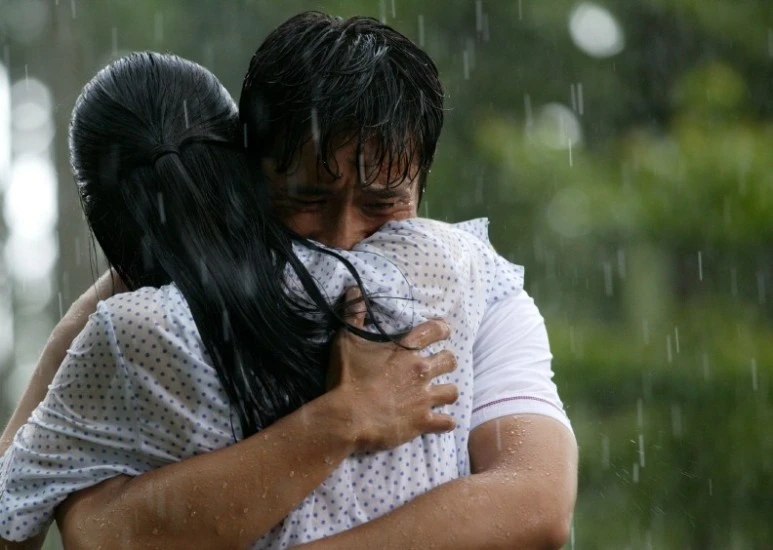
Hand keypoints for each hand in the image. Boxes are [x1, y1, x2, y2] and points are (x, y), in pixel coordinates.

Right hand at [328, 287, 458, 452]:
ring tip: (439, 394)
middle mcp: (421, 371)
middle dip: (446, 361)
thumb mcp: (346, 341)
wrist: (348, 417)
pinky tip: (441, 422)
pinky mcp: (423, 421)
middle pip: (450, 360)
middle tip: (438, 365)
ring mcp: (424, 398)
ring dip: (447, 391)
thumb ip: (353, 314)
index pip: (435, 330)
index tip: (444, 331)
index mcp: (406, 350)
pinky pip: (447, 422)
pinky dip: (445, 422)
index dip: (443, 329)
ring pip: (452, 391)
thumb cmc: (347, 378)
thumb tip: (354, 289)